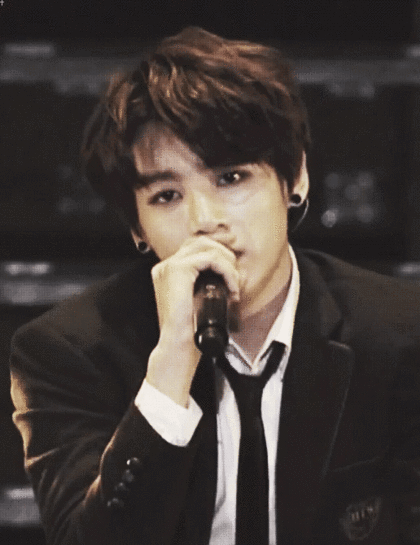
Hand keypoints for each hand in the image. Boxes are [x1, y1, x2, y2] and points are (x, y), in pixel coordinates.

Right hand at [145, 236, 239, 406]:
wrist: (177, 347)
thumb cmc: (189, 331)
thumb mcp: (197, 301)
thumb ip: (204, 285)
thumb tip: (227, 274)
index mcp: (167, 272)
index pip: (197, 249)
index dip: (219, 258)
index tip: (232, 277)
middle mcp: (165, 266)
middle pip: (202, 242)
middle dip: (225, 256)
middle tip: (236, 279)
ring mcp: (169, 266)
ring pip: (207, 247)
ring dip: (227, 264)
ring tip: (235, 284)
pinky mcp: (178, 270)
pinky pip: (210, 259)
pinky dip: (226, 271)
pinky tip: (231, 287)